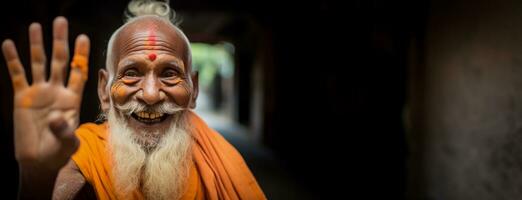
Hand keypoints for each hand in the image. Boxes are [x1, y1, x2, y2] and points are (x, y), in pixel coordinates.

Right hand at [2, 17, 89, 170]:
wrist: (39, 160)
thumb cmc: (59, 152)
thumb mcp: (68, 144)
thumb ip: (65, 131)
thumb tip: (56, 117)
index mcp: (73, 98)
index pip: (78, 72)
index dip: (81, 55)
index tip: (83, 37)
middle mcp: (57, 90)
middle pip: (59, 61)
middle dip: (60, 41)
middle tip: (61, 21)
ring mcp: (39, 92)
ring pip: (38, 63)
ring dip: (37, 45)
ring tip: (36, 26)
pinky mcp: (22, 97)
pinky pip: (17, 75)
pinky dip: (13, 60)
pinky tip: (9, 44)